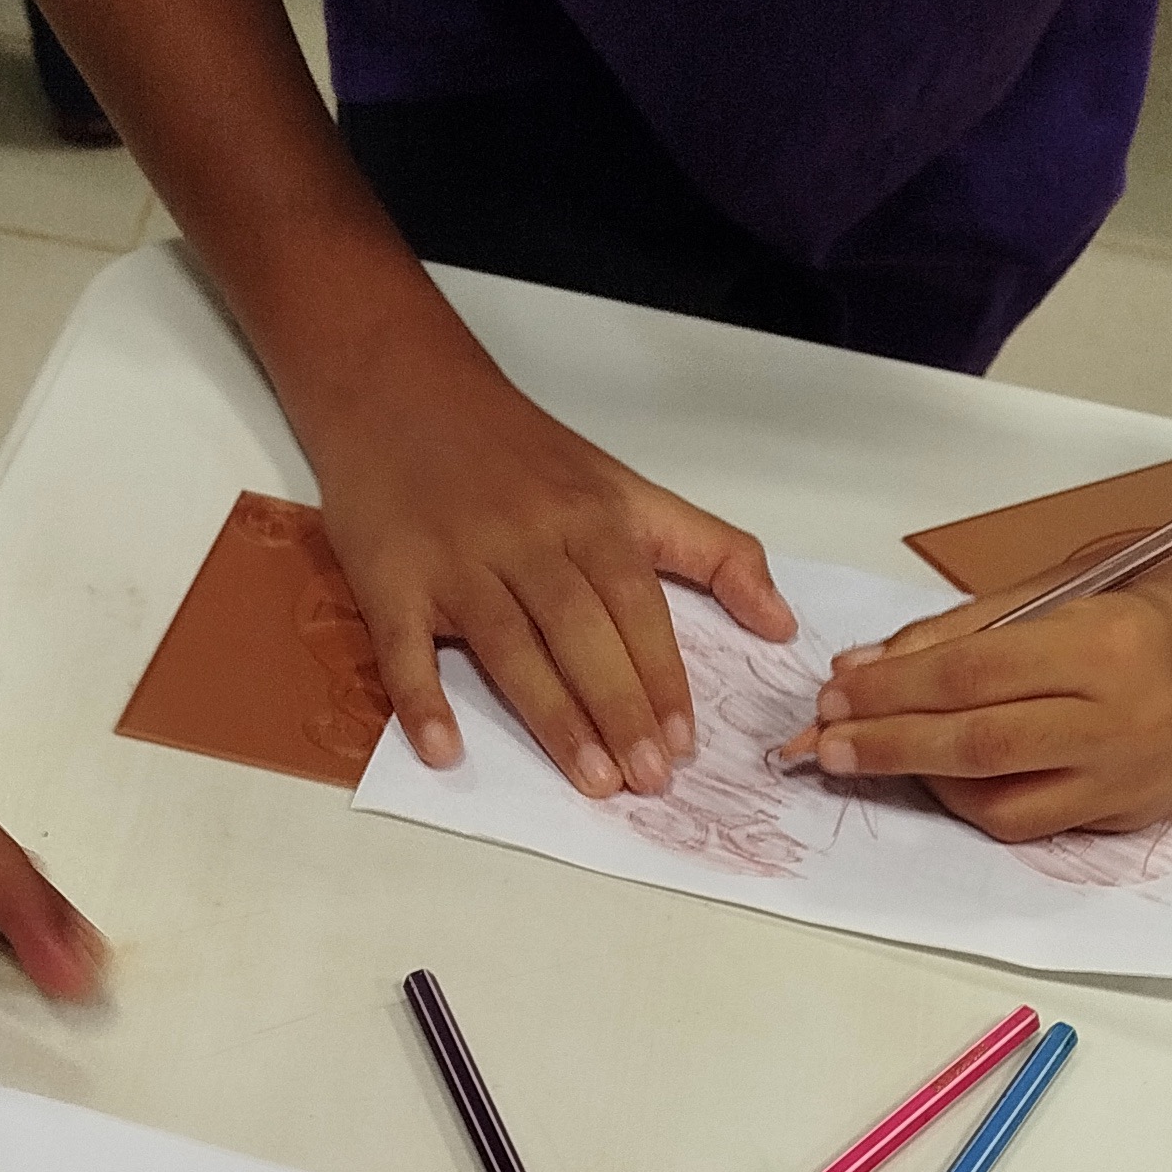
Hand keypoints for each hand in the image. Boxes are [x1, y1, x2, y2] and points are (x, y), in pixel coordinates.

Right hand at [316, 374, 794, 796]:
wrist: (403, 391)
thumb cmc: (521, 454)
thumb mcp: (626, 488)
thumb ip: (710, 551)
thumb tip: (781, 623)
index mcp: (589, 517)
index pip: (637, 606)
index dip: (662, 676)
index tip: (686, 742)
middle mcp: (526, 539)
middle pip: (581, 632)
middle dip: (621, 708)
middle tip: (649, 780)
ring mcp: (456, 561)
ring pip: (510, 646)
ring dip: (553, 717)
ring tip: (593, 780)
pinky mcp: (390, 579)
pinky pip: (404, 647)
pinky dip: (422, 700)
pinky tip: (445, 751)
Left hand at [786, 496, 1171, 839]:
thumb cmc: (1158, 592)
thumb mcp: (1066, 581)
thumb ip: (970, 627)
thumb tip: (871, 664)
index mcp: (1104, 643)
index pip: (969, 676)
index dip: (891, 689)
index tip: (834, 691)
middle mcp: (1122, 718)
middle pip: (975, 745)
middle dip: (888, 746)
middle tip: (825, 745)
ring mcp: (1131, 775)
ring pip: (1001, 803)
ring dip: (924, 785)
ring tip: (876, 758)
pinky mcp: (1135, 814)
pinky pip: (1037, 823)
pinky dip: (978, 804)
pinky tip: (942, 778)